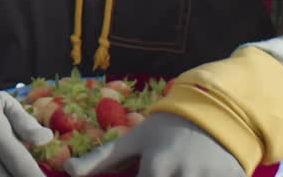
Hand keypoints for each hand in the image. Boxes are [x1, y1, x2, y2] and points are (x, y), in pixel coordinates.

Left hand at [65, 112, 244, 176]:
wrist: (215, 111)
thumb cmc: (166, 130)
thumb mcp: (134, 140)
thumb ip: (101, 159)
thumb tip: (67, 171)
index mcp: (156, 166)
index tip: (140, 176)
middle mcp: (184, 174)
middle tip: (159, 174)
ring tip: (175, 172)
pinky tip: (198, 175)